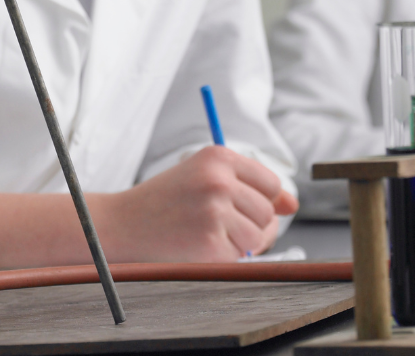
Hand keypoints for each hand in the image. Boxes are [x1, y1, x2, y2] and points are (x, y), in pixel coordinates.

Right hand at [101, 146, 298, 262]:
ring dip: (239, 242)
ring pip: (258, 235)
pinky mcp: (211, 244)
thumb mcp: (202, 177)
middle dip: (250, 223)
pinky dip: (224, 257)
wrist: (121, 225)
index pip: (271, 183)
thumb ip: (249, 186)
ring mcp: (215, 213)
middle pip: (268, 211)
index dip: (261, 200)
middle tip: (214, 223)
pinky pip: (241, 256)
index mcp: (217, 157)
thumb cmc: (164, 201)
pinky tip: (198, 245)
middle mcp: (218, 181)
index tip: (239, 207)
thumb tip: (293, 204)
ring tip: (205, 233)